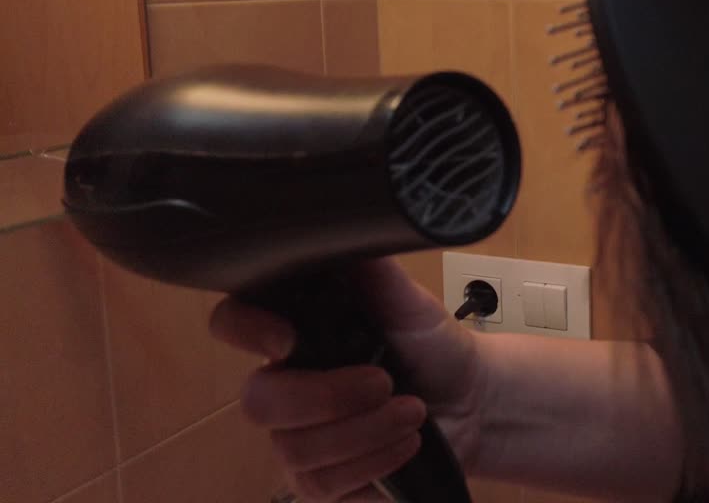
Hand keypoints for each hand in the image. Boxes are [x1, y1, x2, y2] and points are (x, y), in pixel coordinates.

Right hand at [210, 259, 483, 501]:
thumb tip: (355, 234)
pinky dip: (374, 462)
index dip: (245, 330)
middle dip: (328, 397)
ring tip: (412, 413)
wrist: (472, 400)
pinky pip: (323, 485)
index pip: (233, 322)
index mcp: (295, 331)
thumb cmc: (431, 346)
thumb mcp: (411, 304)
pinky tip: (406, 444)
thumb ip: (377, 275)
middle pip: (257, 402)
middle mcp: (284, 385)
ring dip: (365, 432)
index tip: (288, 338)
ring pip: (296, 449)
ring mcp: (297, 438)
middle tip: (385, 383)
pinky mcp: (320, 481)